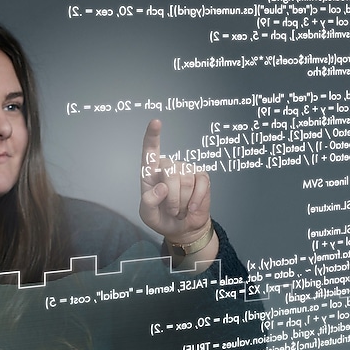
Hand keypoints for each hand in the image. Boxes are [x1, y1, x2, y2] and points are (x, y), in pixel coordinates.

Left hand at [139, 119, 210, 243]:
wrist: (183, 228)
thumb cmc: (161, 217)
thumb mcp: (147, 214)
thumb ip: (148, 202)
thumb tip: (162, 187)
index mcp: (151, 172)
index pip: (150, 150)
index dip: (152, 135)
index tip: (156, 122)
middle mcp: (168, 166)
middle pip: (170, 172)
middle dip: (171, 197)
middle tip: (171, 210)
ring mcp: (186, 169)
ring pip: (185, 181)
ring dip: (182, 202)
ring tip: (179, 208)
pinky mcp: (202, 176)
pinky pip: (201, 186)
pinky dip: (195, 201)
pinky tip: (191, 207)